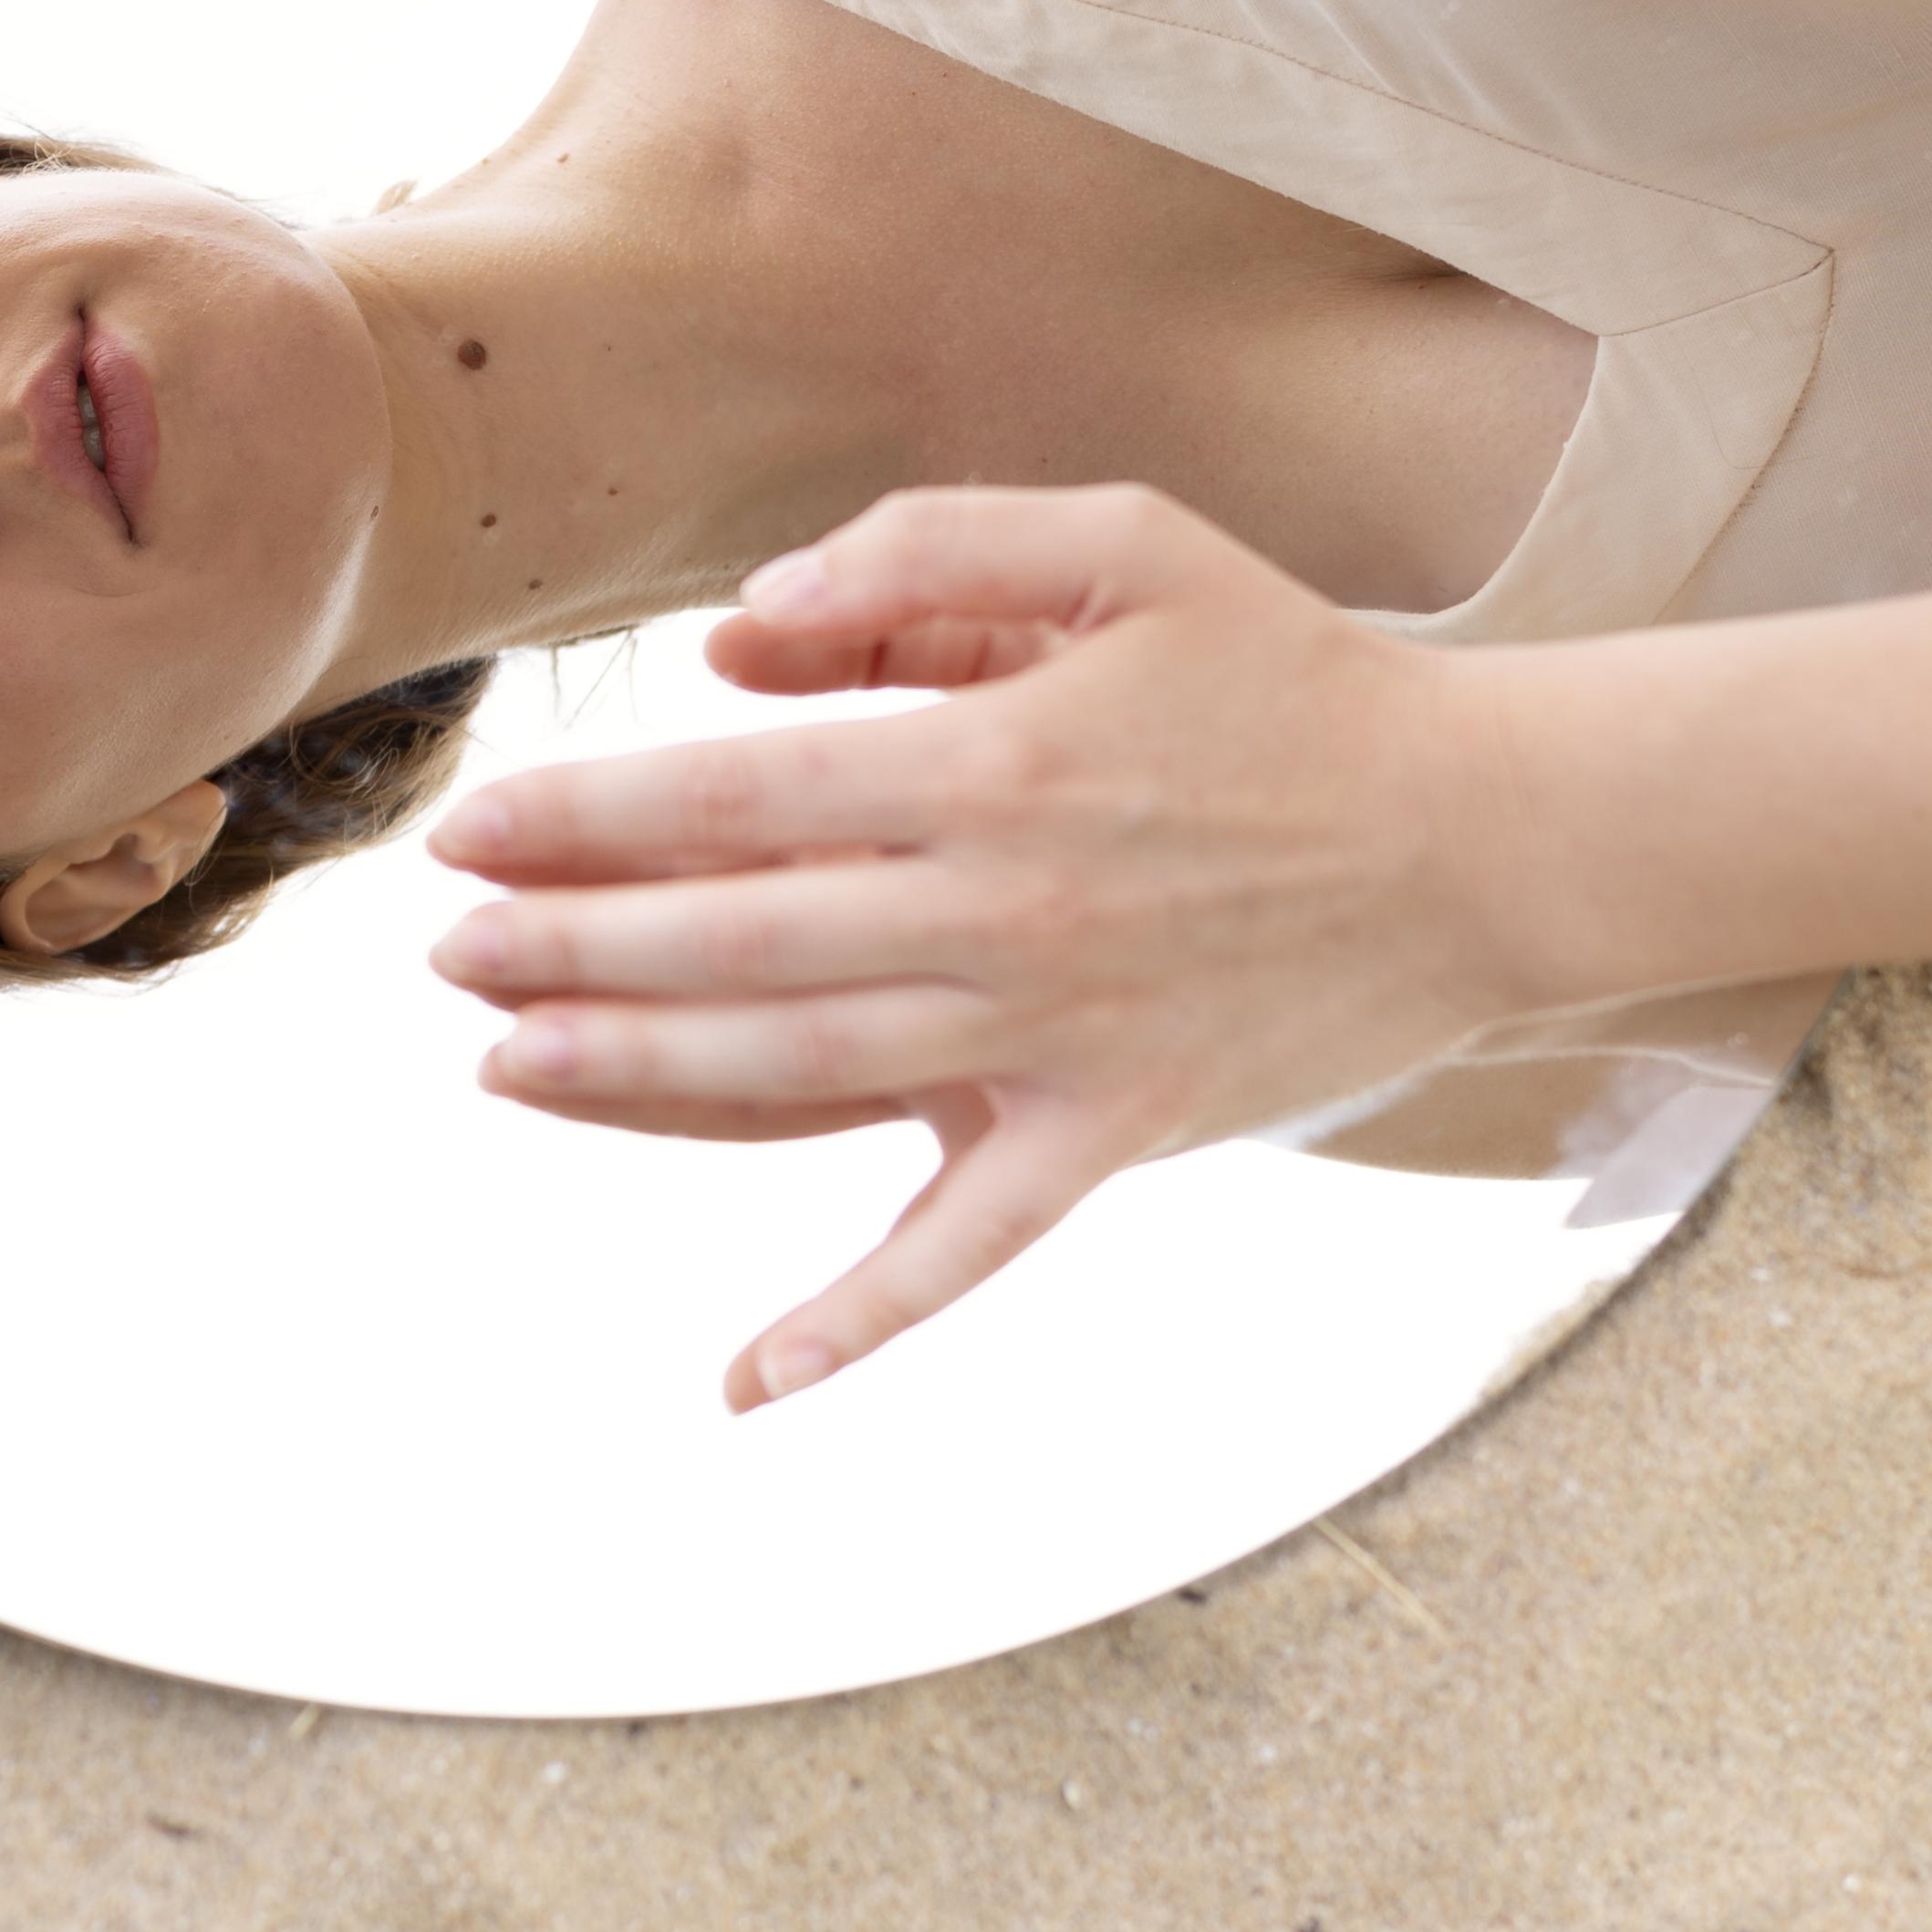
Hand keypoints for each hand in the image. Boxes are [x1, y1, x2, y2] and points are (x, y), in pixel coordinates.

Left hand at [425, 485, 1564, 1407]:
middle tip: (445, 954)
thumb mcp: (1125, 543)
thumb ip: (925, 551)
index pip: (733, 794)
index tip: (475, 832)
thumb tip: (737, 637)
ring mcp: (1056, 1041)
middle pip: (735, 940)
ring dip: (639, 1079)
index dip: (586, 817)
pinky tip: (744, 1388)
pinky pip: (967, 1256)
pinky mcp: (1114, 1139)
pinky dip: (857, 1327)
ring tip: (505, 1066)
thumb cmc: (1288, 674)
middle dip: (567, 949)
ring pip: (803, 1075)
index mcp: (994, 758)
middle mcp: (1004, 911)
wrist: (1487, 834)